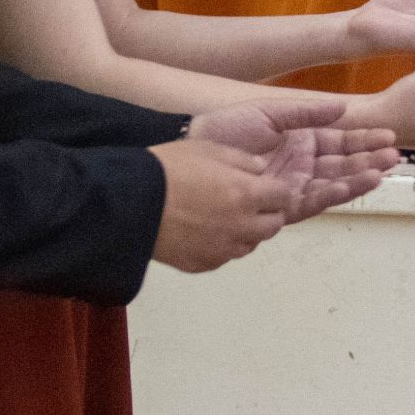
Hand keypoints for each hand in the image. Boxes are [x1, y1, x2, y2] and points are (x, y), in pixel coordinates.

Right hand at [146, 135, 293, 271]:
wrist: (130, 202)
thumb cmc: (168, 168)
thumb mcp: (208, 149)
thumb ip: (241, 160)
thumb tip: (261, 170)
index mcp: (246, 194)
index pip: (283, 197)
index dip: (276, 191)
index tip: (266, 188)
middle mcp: (241, 226)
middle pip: (273, 226)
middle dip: (267, 213)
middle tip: (250, 203)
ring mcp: (223, 249)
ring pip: (251, 244)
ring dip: (247, 231)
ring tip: (226, 218)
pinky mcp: (204, 264)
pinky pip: (225, 256)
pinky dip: (223, 245)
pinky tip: (205, 232)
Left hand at [186, 98, 397, 226]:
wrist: (196, 151)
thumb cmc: (226, 129)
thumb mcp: (269, 113)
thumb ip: (305, 112)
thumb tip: (342, 109)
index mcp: (299, 141)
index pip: (339, 142)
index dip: (363, 140)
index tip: (387, 136)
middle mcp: (301, 165)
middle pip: (342, 164)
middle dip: (368, 160)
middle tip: (395, 155)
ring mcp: (292, 185)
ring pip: (333, 183)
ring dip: (358, 177)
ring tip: (383, 171)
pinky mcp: (280, 202)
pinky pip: (312, 200)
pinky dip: (333, 193)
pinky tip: (350, 184)